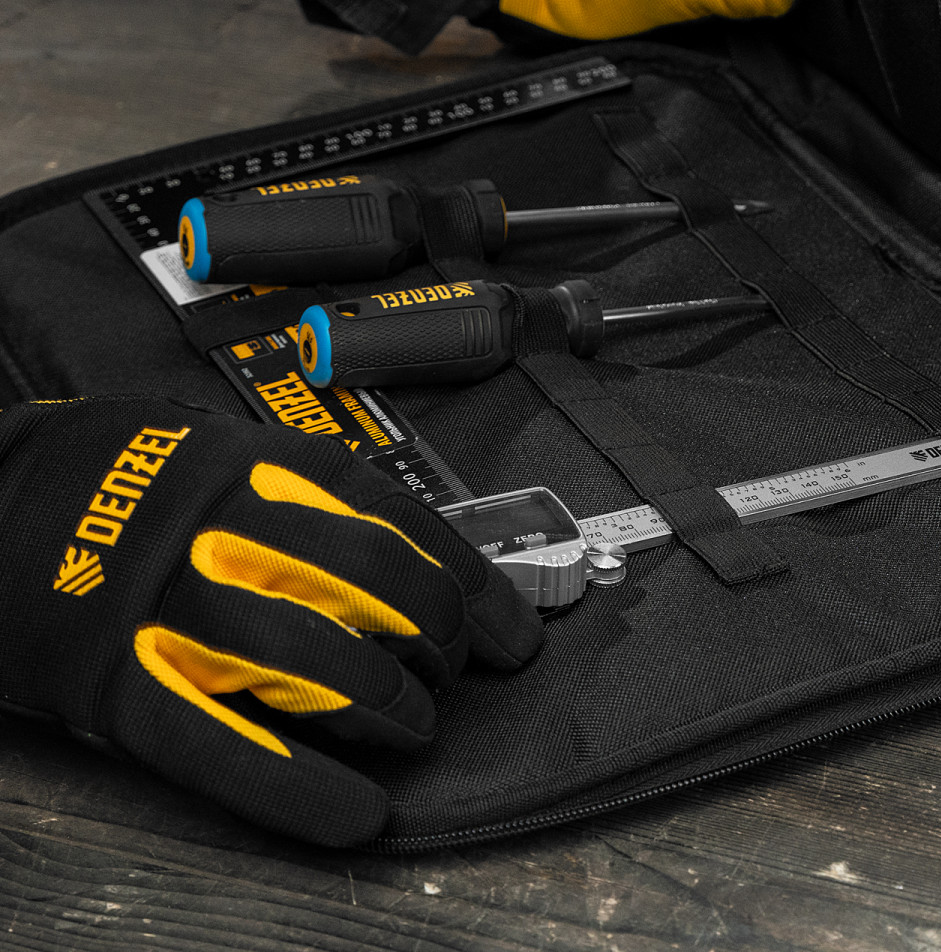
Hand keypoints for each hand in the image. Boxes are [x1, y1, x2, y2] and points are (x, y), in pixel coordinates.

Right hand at [0, 397, 541, 844]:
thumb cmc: (121, 472)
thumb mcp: (220, 445)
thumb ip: (306, 490)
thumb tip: (411, 551)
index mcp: (252, 458)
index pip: (394, 517)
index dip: (465, 580)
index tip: (508, 630)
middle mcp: (218, 522)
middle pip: (369, 581)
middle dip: (436, 635)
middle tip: (457, 670)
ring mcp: (164, 600)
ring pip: (308, 657)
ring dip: (386, 703)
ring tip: (417, 726)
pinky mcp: (113, 679)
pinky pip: (218, 744)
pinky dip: (298, 787)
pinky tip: (359, 813)